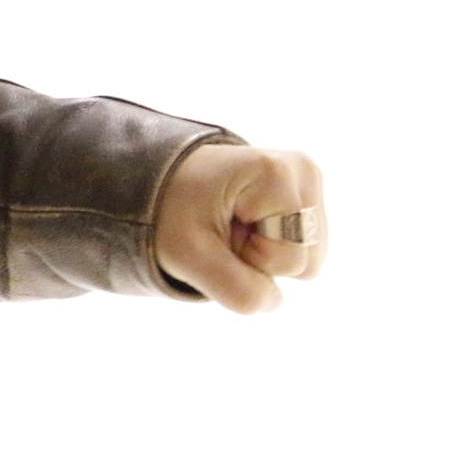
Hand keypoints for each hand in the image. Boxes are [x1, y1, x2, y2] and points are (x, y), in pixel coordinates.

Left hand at [155, 143, 325, 313]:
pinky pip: (303, 252)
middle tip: (222, 227)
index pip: (288, 260)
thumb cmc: (171, 212)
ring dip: (264, 254)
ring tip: (230, 223)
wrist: (163, 182)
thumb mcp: (189, 257)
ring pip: (307, 261)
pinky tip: (243, 222)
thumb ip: (239, 291)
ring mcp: (306, 182)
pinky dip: (271, 248)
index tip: (217, 224)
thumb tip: (276, 300)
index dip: (248, 256)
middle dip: (259, 257)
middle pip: (305, 263)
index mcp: (277, 173)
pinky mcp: (305, 196)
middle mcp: (300, 171)